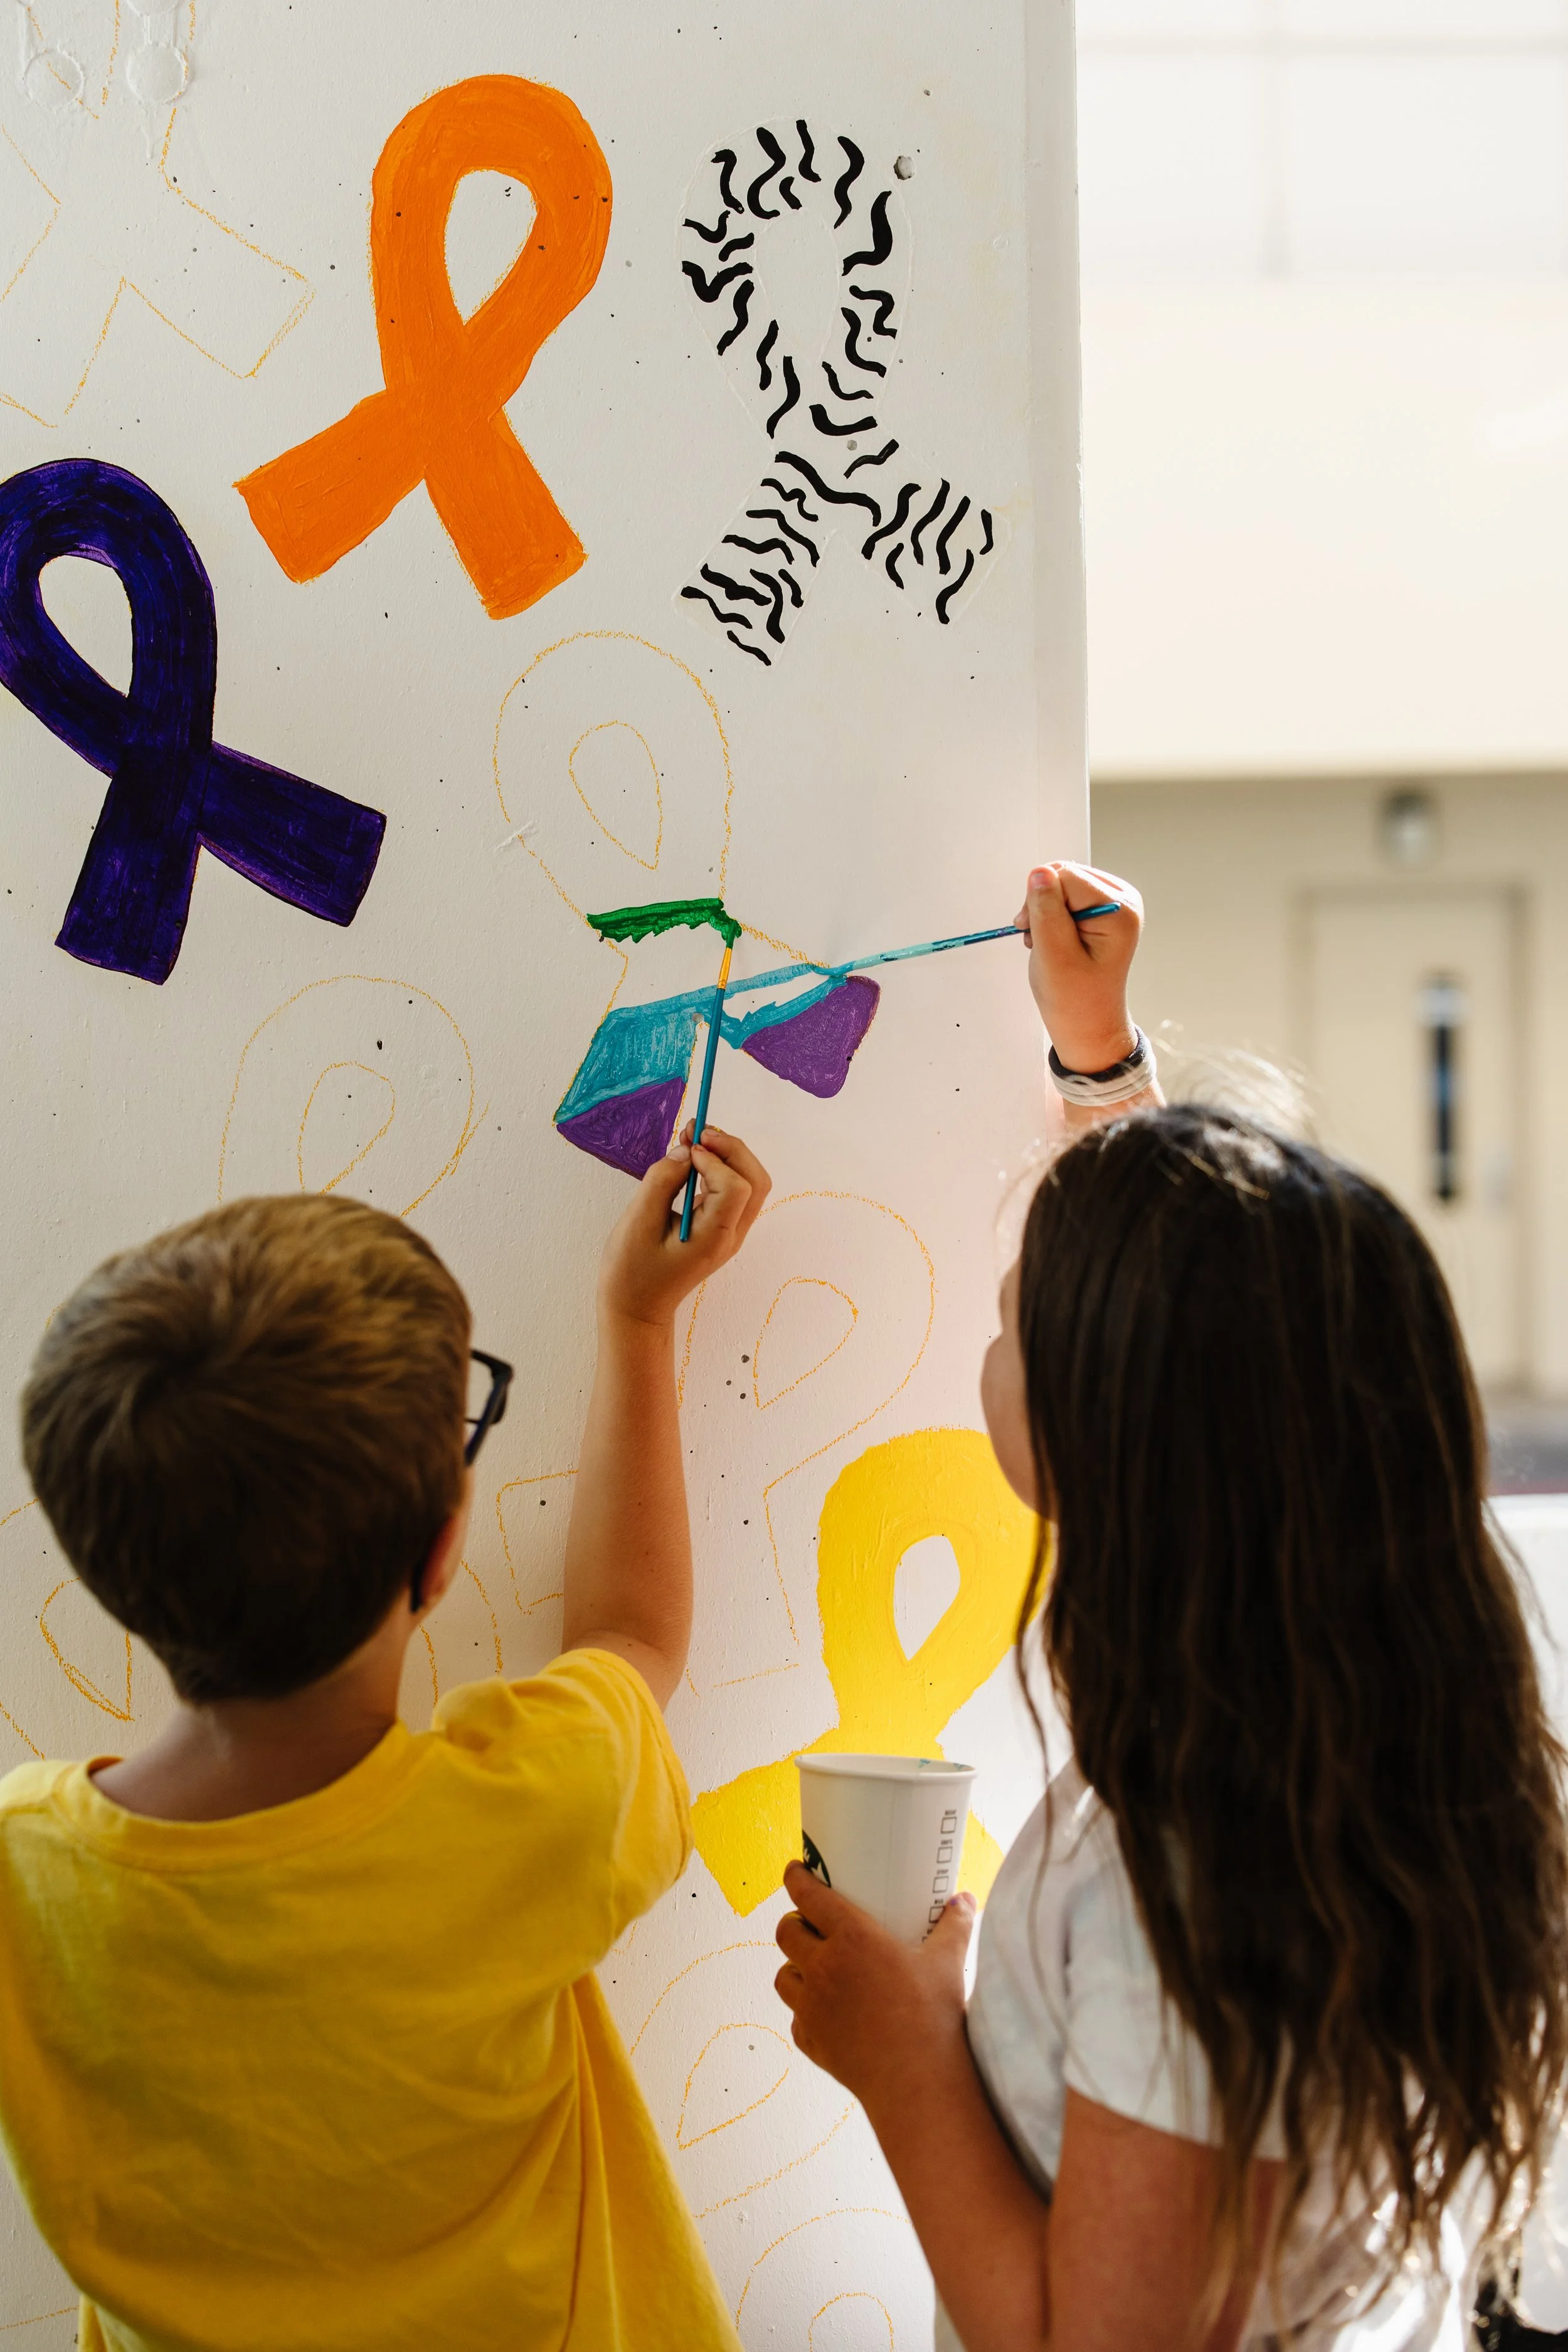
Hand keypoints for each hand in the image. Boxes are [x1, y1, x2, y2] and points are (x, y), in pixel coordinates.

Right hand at [597, 1125, 769, 1330]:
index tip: (686, 1148)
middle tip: (696, 1132)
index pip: (737, 1187)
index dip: (716, 1159)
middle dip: (731, 1148)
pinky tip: (693, 1160)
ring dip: (727, 1155)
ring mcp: (729, 1233)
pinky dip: (720, 1167)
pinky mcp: (720, 1227)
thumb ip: (662, 1181)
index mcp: (714, 1238)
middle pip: (756, 1181)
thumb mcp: (637, 1222)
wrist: (636, 1307)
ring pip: (751, 1183)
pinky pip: (734, 1190)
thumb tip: (686, 1151)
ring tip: (693, 1140)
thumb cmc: (631, 1271)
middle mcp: (730, 1235)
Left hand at [773, 1859, 975, 2114]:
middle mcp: (824, 1968)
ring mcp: (813, 2008)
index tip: (795, 1871)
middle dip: (794, 1923)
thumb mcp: (948, 1962)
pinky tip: (825, 2012)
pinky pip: (795, 2019)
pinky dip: (804, 2012)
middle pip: (786, 1933)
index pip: (809, 1897)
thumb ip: (955, 1925)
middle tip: (810, 1923)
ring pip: (783, 1976)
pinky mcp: (812, 2041)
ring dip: (794, 1966)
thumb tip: (964, 1900)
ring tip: (813, 1966)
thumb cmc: (932, 2018)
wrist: (917, 2080)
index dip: (796, 1879)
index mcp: (851, 1939)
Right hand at [1019, 861, 1143, 1073]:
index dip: (1039, 899)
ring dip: (1044, 912)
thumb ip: (1046, 910)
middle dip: (1042, 904)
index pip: (1066, 877)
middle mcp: (1123, 901)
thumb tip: (1040, 872)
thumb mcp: (1054, 955)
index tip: (1032, 933)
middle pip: (1065, 876)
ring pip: (1062, 885)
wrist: (1088, 1026)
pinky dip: (1051, 916)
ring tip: (1045, 943)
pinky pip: (1066, 897)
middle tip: (1038, 939)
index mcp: (1119, 910)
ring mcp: (1113, 905)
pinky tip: (1051, 939)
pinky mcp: (1101, 912)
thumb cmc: (1074, 1000)